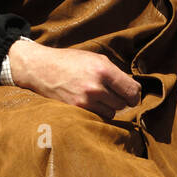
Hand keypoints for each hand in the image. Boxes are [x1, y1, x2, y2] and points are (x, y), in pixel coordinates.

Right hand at [7, 39, 139, 120]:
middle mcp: (95, 86)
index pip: (132, 90)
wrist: (41, 68)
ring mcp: (85, 100)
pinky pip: (97, 117)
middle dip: (120, 100)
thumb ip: (114, 73)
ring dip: (108, 107)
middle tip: (110, 93)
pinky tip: (89, 103)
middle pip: (122, 104)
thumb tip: (133, 90)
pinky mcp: (76, 110)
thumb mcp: (95, 58)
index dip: (135, 95)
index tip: (132, 96)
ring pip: (111, 113)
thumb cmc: (70, 61)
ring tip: (97, 97)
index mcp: (103, 69)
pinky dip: (97, 112)